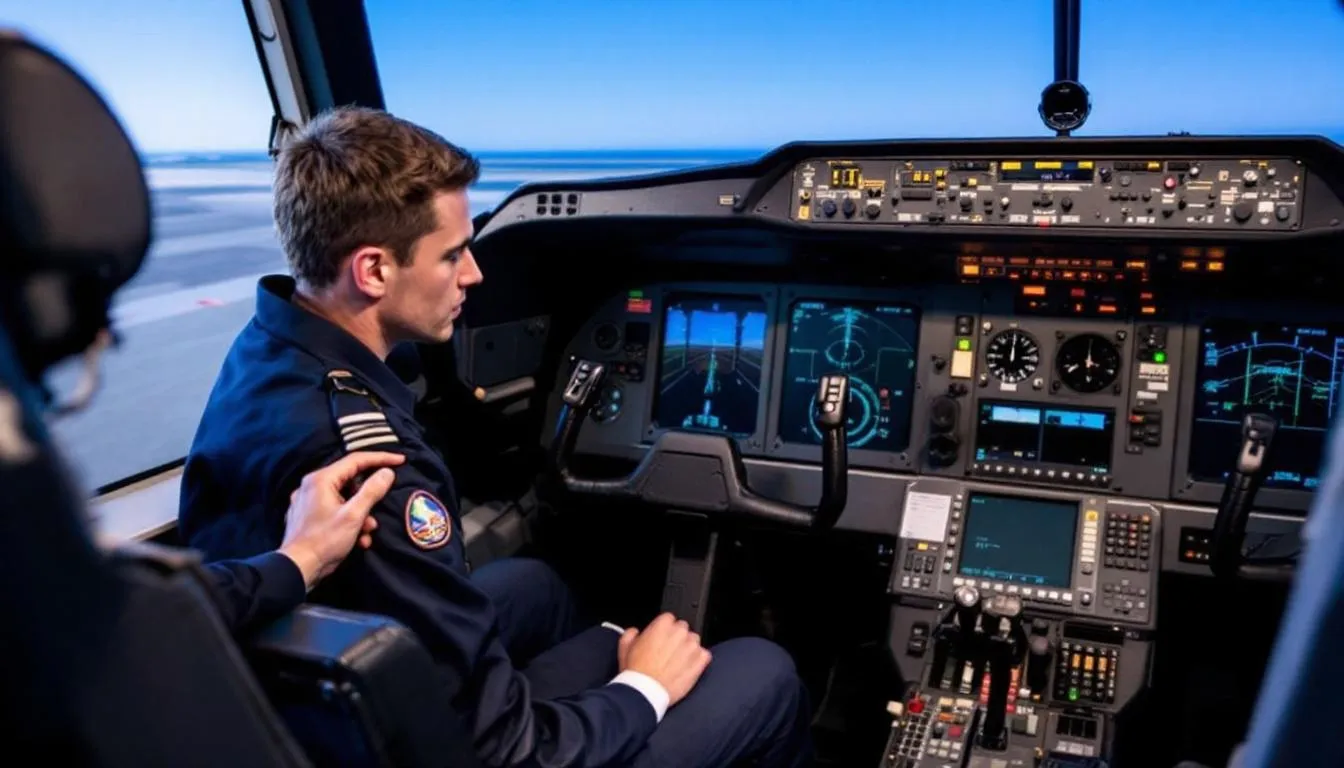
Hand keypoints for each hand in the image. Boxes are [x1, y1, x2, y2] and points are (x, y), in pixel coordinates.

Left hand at [278, 451, 403, 588]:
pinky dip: (348, 521)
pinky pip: (334, 510)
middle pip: (350, 480)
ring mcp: (308, 501)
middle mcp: (312, 486)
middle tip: (383, 505)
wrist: (297, 568)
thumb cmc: (324, 541)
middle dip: (369, 496)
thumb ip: (372, 491)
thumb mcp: (353, 515)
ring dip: (361, 513)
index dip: (381, 458)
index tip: (400, 461)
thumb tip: (387, 473)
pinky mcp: (307, 516)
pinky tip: (357, 539)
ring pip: (344, 498)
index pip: (356, 460)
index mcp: (321, 479)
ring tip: (368, 531)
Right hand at [618, 613, 711, 707]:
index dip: (663, 630)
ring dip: (688, 650)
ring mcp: (691, 647)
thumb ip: (630, 634)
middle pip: (683, 629)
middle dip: (676, 639)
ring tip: (677, 663)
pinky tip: (686, 669)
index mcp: (662, 625)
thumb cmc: (636, 673)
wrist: (646, 693)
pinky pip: (704, 655)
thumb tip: (634, 632)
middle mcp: (679, 633)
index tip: (660, 640)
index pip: (669, 619)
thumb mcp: (624, 648)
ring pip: (694, 642)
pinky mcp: (700, 662)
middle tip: (668, 653)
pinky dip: (698, 661)